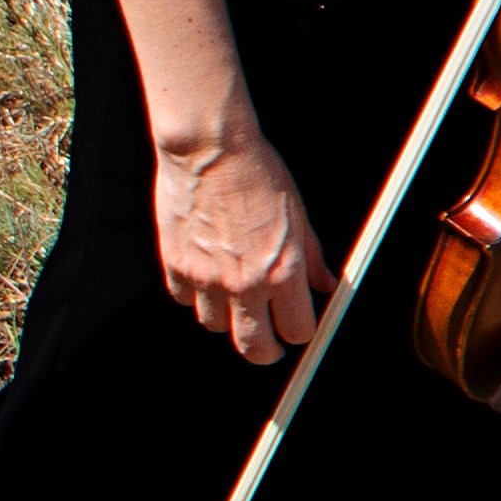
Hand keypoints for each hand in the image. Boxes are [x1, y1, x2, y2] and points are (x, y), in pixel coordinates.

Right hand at [150, 126, 328, 366]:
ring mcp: (206, 277)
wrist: (210, 150)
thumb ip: (313, 257)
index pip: (297, 330)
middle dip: (264, 351)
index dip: (299, 332)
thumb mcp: (298, 215)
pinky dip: (194, 294)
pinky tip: (204, 275)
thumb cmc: (257, 174)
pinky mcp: (176, 264)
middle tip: (267, 343)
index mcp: (282, 271)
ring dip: (226, 317)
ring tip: (232, 296)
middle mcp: (244, 282)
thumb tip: (324, 282)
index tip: (295, 327)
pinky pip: (183, 299)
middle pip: (254, 347)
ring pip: (215, 325)